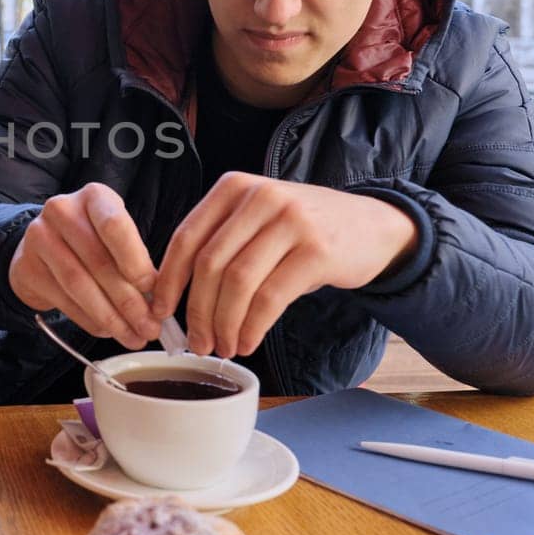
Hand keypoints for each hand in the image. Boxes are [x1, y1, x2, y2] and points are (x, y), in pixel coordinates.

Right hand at [7, 182, 159, 347]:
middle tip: (150, 327)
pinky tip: (106, 330)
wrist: (41, 248)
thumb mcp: (115, 239)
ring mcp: (39, 237)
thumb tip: (158, 305)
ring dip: (110, 316)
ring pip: (79, 284)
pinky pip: (63, 300)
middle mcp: (62, 210)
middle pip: (98, 261)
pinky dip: (90, 320)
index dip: (135, 260)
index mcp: (93, 197)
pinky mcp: (26, 266)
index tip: (152, 290)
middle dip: (129, 301)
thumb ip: (135, 263)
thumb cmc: (90, 242)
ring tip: (132, 336)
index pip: (114, 225)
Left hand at [151, 174, 417, 357]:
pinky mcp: (316, 250)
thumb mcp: (258, 218)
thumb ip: (220, 242)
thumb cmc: (303, 230)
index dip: (169, 281)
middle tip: (197, 343)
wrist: (373, 226)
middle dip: (197, 312)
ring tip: (224, 347)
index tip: (161, 313)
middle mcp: (259, 197)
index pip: (186, 238)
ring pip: (237, 283)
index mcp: (234, 187)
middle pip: (210, 265)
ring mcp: (290, 221)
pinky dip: (252, 326)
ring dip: (224, 324)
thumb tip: (172, 296)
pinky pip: (270, 297)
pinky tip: (248, 341)